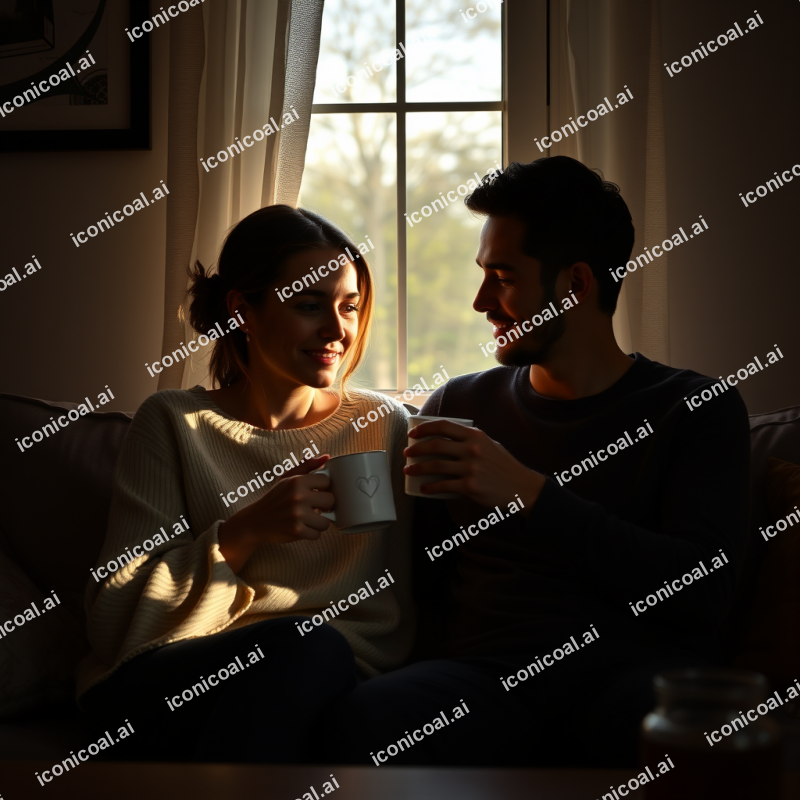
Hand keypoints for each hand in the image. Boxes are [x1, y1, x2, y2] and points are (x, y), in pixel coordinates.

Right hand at [219, 455, 334, 571]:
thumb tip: (327, 457)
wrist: (256, 521)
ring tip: (308, 519)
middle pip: (330, 500)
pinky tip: (302, 528)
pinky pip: (317, 535)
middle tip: (314, 507)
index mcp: (297, 481)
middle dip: (324, 506)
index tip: (316, 493)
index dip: (323, 488)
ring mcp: (297, 514)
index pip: (327, 481)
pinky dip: (311, 533)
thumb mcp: (287, 477)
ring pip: (326, 521)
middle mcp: (298, 496)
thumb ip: (307, 465)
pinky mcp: (296, 531)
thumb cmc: (276, 498)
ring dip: (319, 522)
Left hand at [403, 421, 544, 512]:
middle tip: (407, 453)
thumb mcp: (490, 444)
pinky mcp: (470, 486)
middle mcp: (472, 449)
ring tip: (408, 471)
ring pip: (435, 465)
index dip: (424, 429)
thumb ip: (470, 440)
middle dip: (416, 449)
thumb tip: (446, 438)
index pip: (443, 426)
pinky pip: (443, 485)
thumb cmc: (504, 466)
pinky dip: (430, 487)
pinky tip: (423, 487)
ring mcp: (471, 468)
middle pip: (435, 445)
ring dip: (417, 468)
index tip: (412, 434)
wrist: (521, 487)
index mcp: (475, 436)